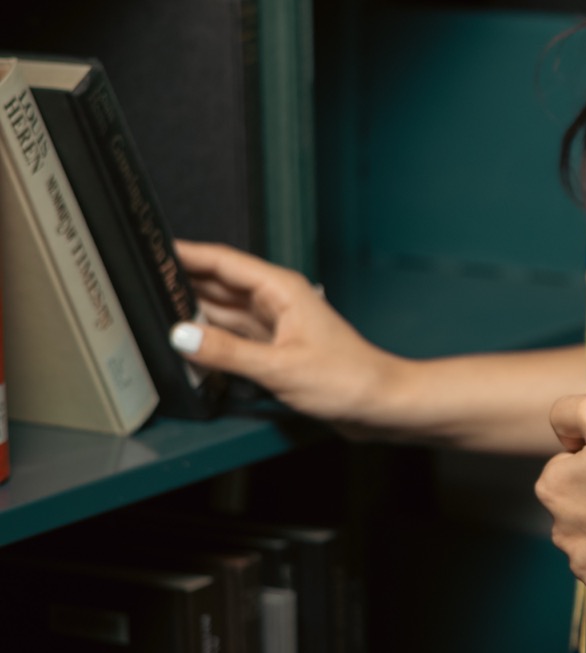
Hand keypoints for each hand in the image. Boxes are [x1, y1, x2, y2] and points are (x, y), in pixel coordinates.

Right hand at [173, 241, 404, 430]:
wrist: (379, 404)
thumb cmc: (347, 380)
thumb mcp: (279, 367)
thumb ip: (227, 351)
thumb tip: (181, 335)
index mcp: (280, 289)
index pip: (222, 262)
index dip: (185, 253)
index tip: (151, 248)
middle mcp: (275, 301)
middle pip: (218, 284)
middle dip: (181, 281)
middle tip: (139, 281)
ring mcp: (274, 324)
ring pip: (223, 311)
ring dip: (193, 311)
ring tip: (153, 309)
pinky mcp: (274, 348)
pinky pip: (232, 336)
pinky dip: (211, 338)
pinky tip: (190, 343)